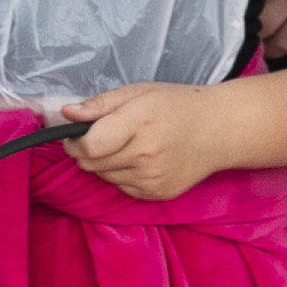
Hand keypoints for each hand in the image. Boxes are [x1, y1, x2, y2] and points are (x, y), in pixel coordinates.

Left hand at [58, 80, 224, 201]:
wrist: (220, 130)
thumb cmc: (176, 106)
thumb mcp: (137, 93)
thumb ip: (99, 105)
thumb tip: (66, 113)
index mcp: (140, 123)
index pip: (89, 146)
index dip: (74, 141)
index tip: (75, 134)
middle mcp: (147, 155)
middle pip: (92, 164)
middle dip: (87, 152)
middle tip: (102, 137)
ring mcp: (154, 178)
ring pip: (104, 177)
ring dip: (104, 164)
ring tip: (126, 145)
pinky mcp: (159, 193)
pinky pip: (122, 187)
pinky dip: (122, 175)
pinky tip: (140, 159)